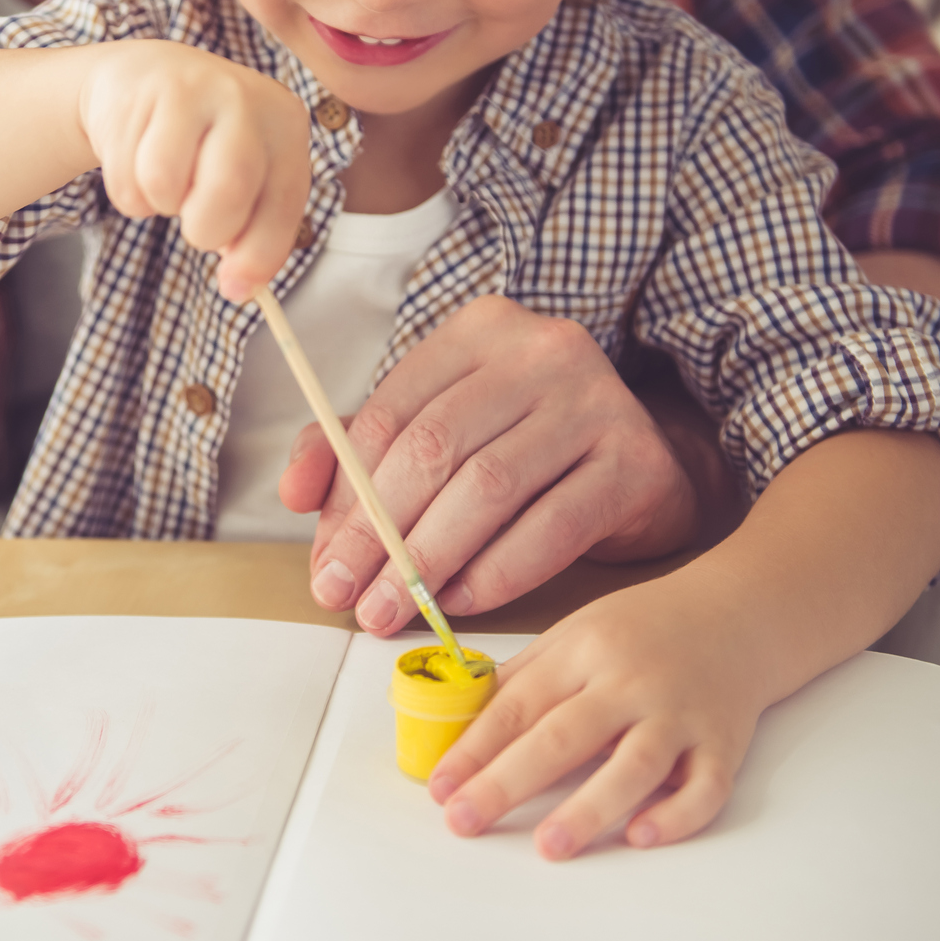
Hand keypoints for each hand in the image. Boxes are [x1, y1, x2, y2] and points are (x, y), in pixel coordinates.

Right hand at [78, 40, 311, 299]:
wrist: (145, 79)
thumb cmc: (206, 143)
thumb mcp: (247, 176)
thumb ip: (253, 231)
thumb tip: (241, 289)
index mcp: (285, 122)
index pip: (283, 202)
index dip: (259, 255)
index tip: (235, 289)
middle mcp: (243, 97)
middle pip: (228, 189)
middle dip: (206, 228)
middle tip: (195, 224)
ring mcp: (189, 89)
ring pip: (164, 184)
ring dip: (159, 204)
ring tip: (166, 181)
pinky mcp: (138, 95)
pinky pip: (125, 176)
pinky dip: (128, 191)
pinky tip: (137, 160)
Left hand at [292, 295, 698, 630]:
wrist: (646, 469)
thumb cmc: (526, 452)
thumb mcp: (438, 435)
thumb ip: (356, 454)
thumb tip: (293, 493)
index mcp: (479, 330)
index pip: (389, 416)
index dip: (344, 499)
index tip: (323, 567)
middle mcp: (541, 350)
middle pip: (433, 448)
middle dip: (379, 536)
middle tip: (349, 599)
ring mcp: (595, 400)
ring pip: (487, 487)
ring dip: (429, 561)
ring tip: (394, 610)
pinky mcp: (636, 459)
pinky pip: (552, 526)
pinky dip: (498, 572)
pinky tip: (462, 601)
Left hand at [427, 572, 766, 858]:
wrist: (738, 613)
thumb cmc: (643, 629)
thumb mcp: (575, 633)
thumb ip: (524, 677)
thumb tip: (460, 722)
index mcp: (584, 650)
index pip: (519, 704)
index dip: (475, 747)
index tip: (440, 786)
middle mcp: (631, 681)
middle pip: (563, 735)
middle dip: (507, 781)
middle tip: (464, 821)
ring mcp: (680, 713)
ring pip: (634, 764)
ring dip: (589, 807)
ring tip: (548, 846)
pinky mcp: (724, 744)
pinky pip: (706, 787)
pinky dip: (677, 815)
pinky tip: (641, 836)